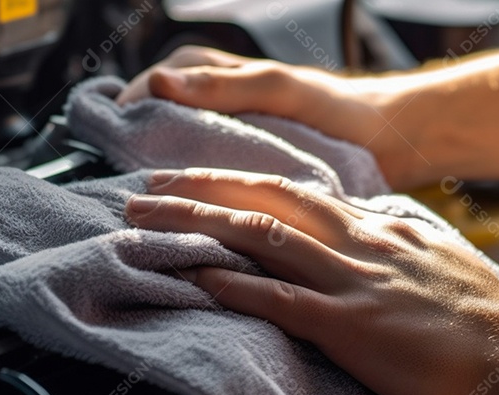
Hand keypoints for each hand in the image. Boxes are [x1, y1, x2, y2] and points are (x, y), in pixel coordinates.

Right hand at [117, 46, 431, 188]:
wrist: (391, 142)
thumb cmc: (340, 108)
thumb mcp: (281, 90)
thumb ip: (223, 87)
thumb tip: (159, 84)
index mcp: (224, 76)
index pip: (161, 80)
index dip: (132, 103)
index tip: (108, 131)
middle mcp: (225, 104)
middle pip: (164, 116)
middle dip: (137, 140)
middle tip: (120, 176)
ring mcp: (237, 138)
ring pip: (183, 148)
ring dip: (162, 168)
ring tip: (145, 198)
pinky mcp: (251, 170)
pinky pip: (210, 176)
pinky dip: (194, 191)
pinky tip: (187, 213)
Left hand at [125, 168, 498, 394]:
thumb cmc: (492, 323)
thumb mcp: (444, 262)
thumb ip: (401, 242)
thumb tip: (372, 226)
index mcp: (383, 229)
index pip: (299, 193)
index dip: (242, 184)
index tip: (202, 182)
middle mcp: (362, 243)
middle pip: (268, 200)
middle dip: (202, 188)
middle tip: (147, 189)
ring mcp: (354, 282)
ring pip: (260, 237)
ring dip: (196, 224)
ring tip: (145, 223)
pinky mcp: (352, 328)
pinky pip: (278, 299)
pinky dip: (230, 284)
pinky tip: (193, 278)